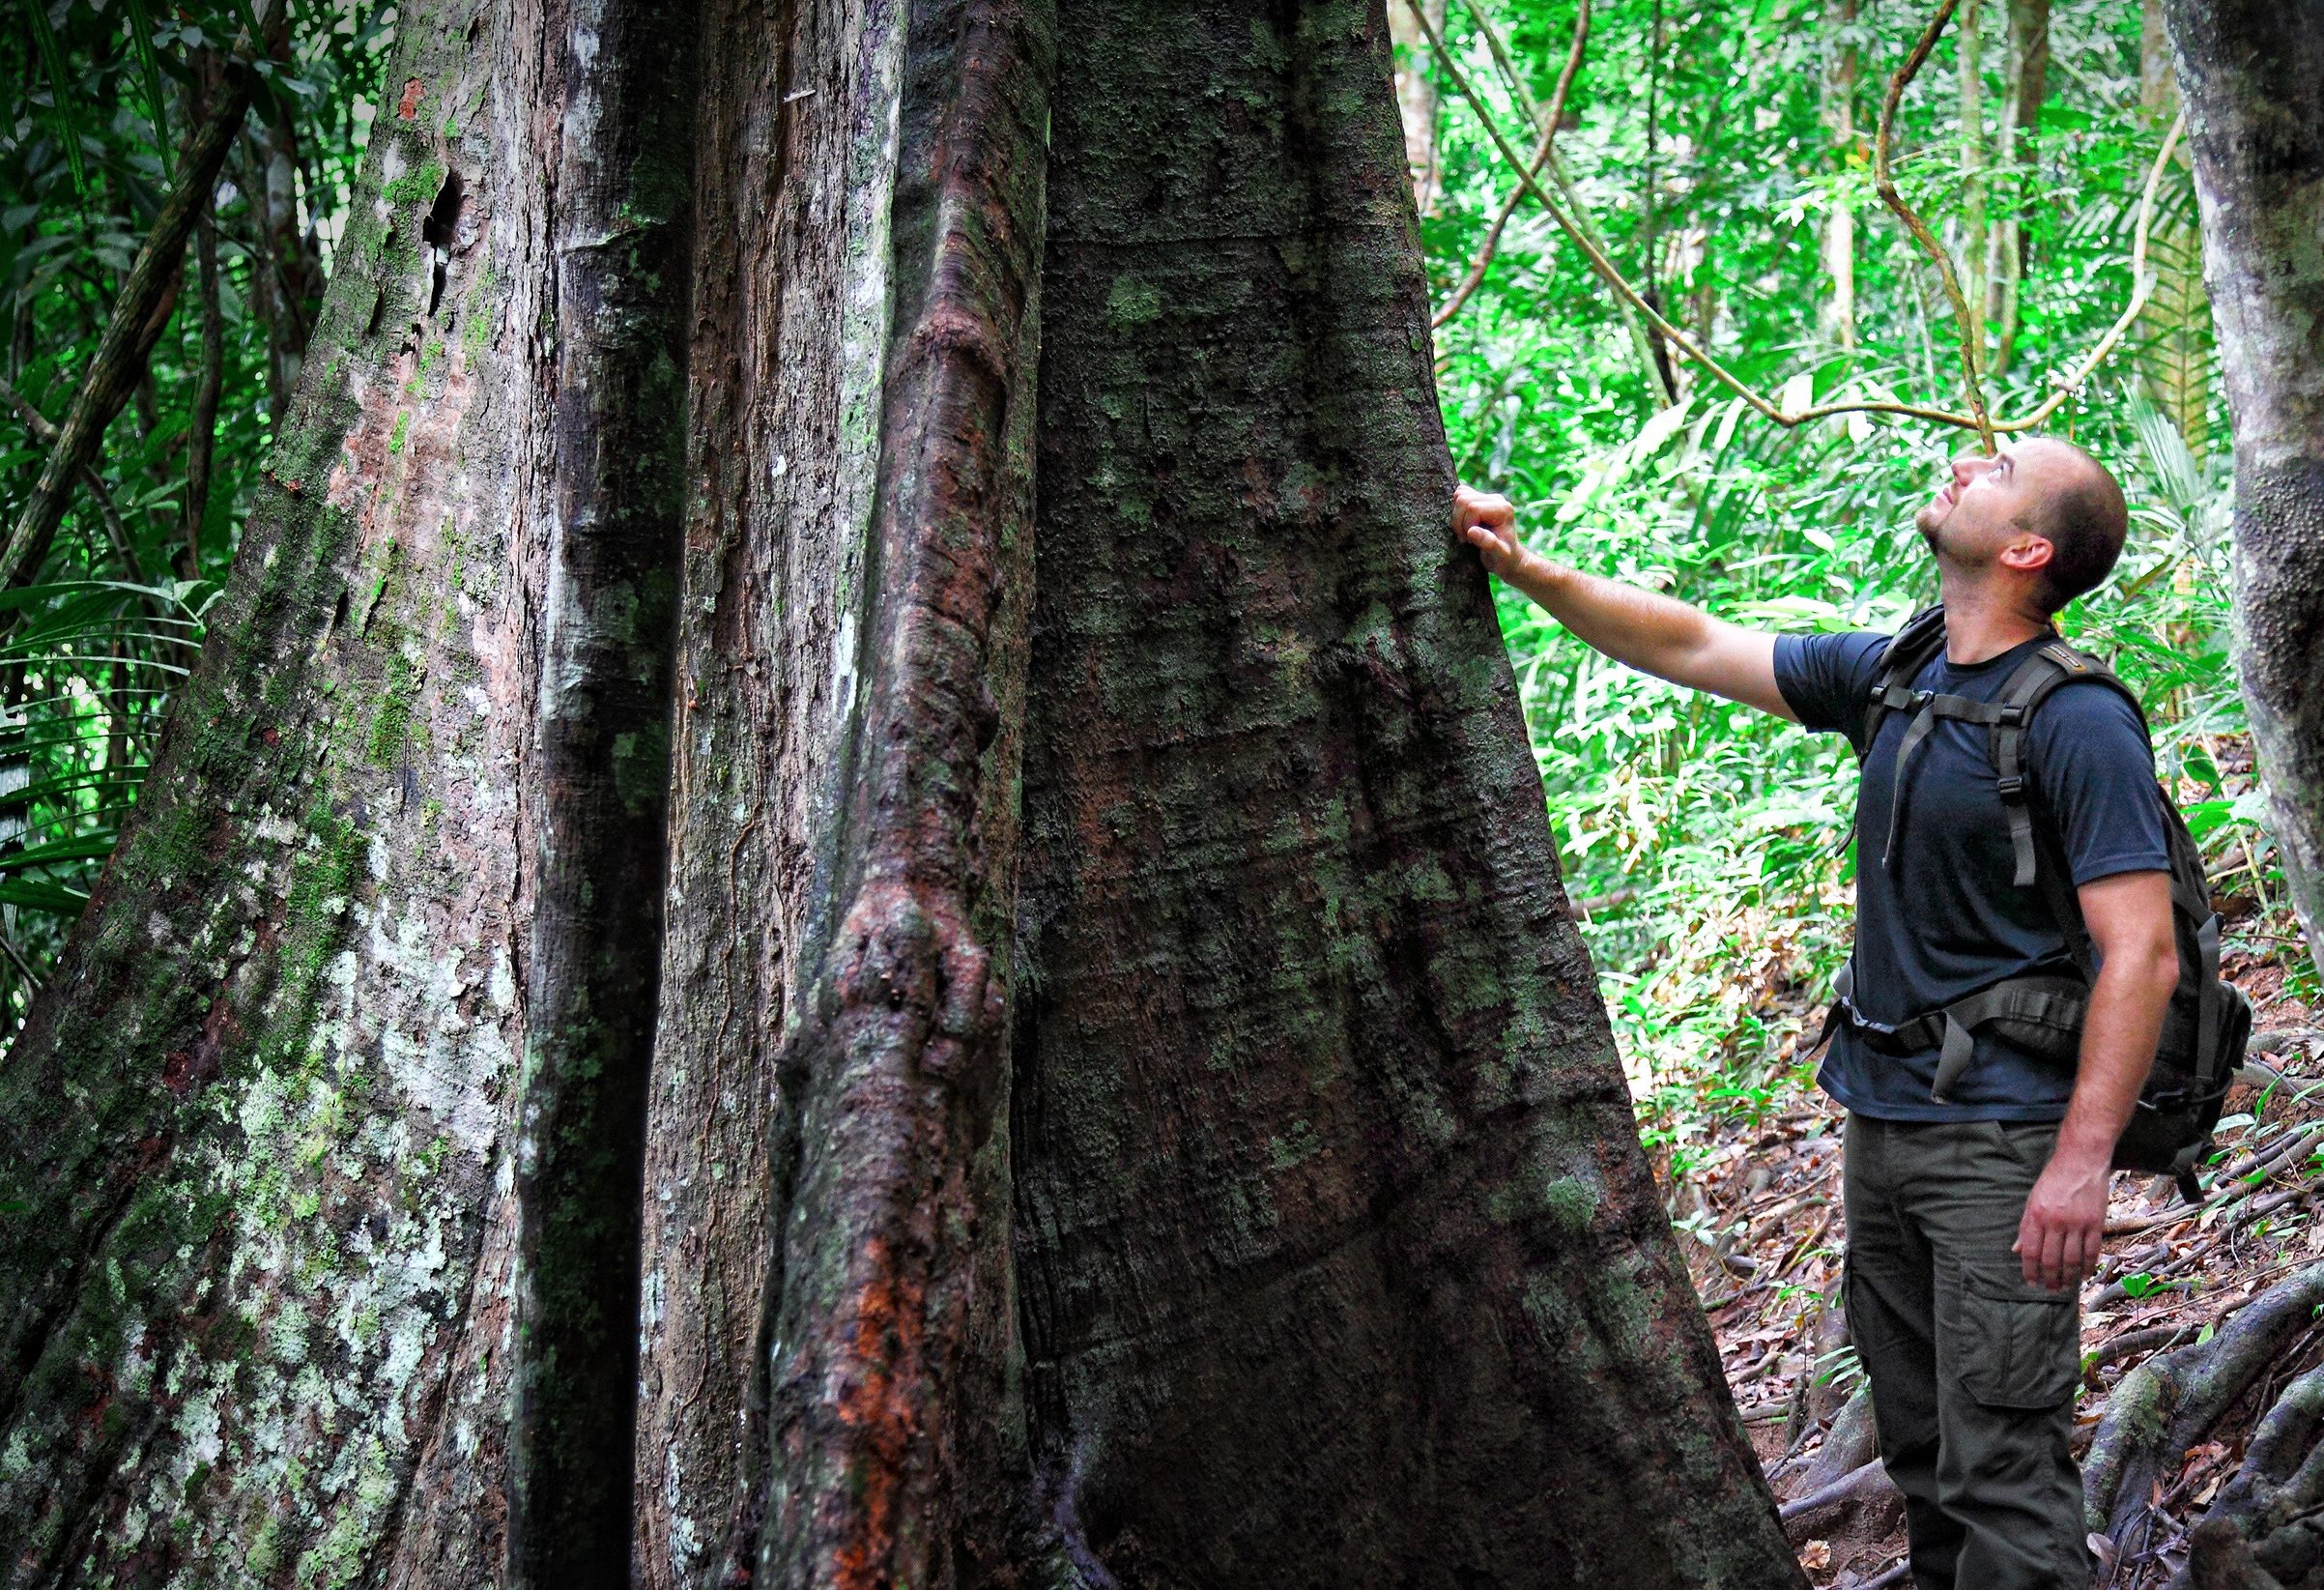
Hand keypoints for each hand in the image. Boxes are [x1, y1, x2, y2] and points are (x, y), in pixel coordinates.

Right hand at [1454, 484, 1523, 577]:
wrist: (1508, 558)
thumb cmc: (1504, 559)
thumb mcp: (1499, 555)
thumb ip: (1488, 543)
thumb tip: (1471, 531)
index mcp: (1503, 509)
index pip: (1473, 508)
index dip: (1467, 525)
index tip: (1471, 541)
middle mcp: (1496, 499)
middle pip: (1463, 499)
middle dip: (1459, 521)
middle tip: (1466, 538)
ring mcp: (1487, 497)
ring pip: (1459, 494)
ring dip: (1457, 517)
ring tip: (1466, 533)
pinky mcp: (1479, 499)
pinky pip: (1459, 495)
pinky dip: (1456, 511)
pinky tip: (1464, 525)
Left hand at [2014, 1145, 2109, 1291]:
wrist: (2080, 1161)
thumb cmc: (2053, 1179)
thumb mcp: (2032, 1200)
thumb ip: (2026, 1226)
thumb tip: (2017, 1250)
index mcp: (2037, 1216)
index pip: (2031, 1251)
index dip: (2030, 1270)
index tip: (2032, 1282)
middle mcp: (2056, 1222)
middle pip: (2052, 1259)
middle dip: (2050, 1278)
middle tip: (2051, 1289)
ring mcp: (2077, 1223)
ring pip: (2073, 1259)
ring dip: (2069, 1276)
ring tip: (2066, 1285)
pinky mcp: (2095, 1222)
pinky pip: (2092, 1250)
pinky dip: (2088, 1265)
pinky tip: (2085, 1273)